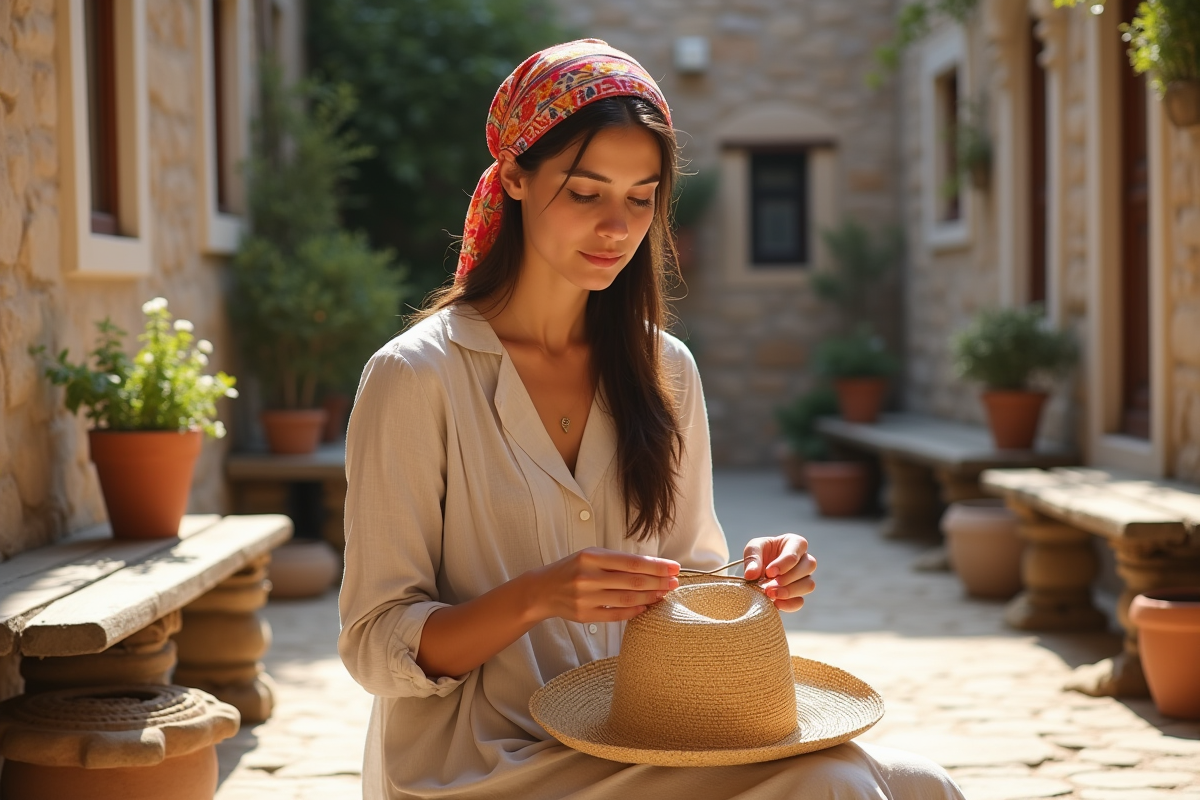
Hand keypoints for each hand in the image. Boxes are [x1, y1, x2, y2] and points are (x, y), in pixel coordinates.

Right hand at [529, 547, 679, 623]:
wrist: (543, 590)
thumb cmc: (573, 569)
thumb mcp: (590, 556)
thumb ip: (617, 561)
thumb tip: (653, 566)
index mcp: (591, 557)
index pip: (631, 562)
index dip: (656, 566)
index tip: (674, 568)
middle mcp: (588, 577)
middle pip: (633, 581)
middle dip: (658, 581)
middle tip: (675, 582)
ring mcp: (586, 598)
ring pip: (627, 599)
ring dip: (650, 596)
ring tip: (664, 593)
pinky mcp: (585, 615)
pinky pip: (616, 615)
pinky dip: (634, 611)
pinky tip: (646, 606)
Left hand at [742, 534, 815, 611]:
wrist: (756, 571)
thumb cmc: (758, 554)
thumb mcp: (753, 549)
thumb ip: (752, 558)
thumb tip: (751, 574)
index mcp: (795, 543)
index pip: (797, 551)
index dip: (784, 564)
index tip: (769, 572)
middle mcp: (804, 560)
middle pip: (809, 566)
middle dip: (788, 578)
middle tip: (769, 585)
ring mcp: (804, 578)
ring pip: (808, 585)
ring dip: (789, 592)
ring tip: (771, 594)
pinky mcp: (798, 594)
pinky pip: (800, 601)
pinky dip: (788, 604)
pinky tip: (775, 604)